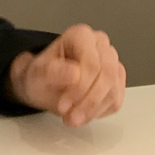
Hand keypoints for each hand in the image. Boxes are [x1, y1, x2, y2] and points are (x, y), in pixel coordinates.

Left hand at [7, 24, 125, 126]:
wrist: (45, 86)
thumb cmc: (42, 76)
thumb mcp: (38, 74)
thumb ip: (53, 71)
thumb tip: (74, 73)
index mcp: (81, 35)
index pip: (92, 63)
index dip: (80, 88)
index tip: (63, 106)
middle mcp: (100, 44)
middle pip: (107, 75)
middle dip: (89, 102)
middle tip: (70, 118)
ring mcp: (111, 61)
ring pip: (113, 90)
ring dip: (92, 110)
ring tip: (72, 118)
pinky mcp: (116, 81)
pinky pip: (116, 100)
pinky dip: (99, 113)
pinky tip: (82, 113)